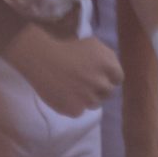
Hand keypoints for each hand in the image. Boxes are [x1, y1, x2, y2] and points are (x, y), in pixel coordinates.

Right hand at [3, 28, 122, 115]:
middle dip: (98, 89)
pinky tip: (62, 95)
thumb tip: (112, 69)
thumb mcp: (93, 44)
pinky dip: (72, 106)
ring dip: (86, 98)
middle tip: (84, 84)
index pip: (118, 79)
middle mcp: (102, 83)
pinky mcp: (74, 109)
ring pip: (94, 104)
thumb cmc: (65, 45)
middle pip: (108, 93)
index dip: (108, 78)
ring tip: (72, 89)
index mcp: (110, 67)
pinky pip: (78, 111)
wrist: (39, 56)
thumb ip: (107, 58)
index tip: (97, 77)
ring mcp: (88, 98)